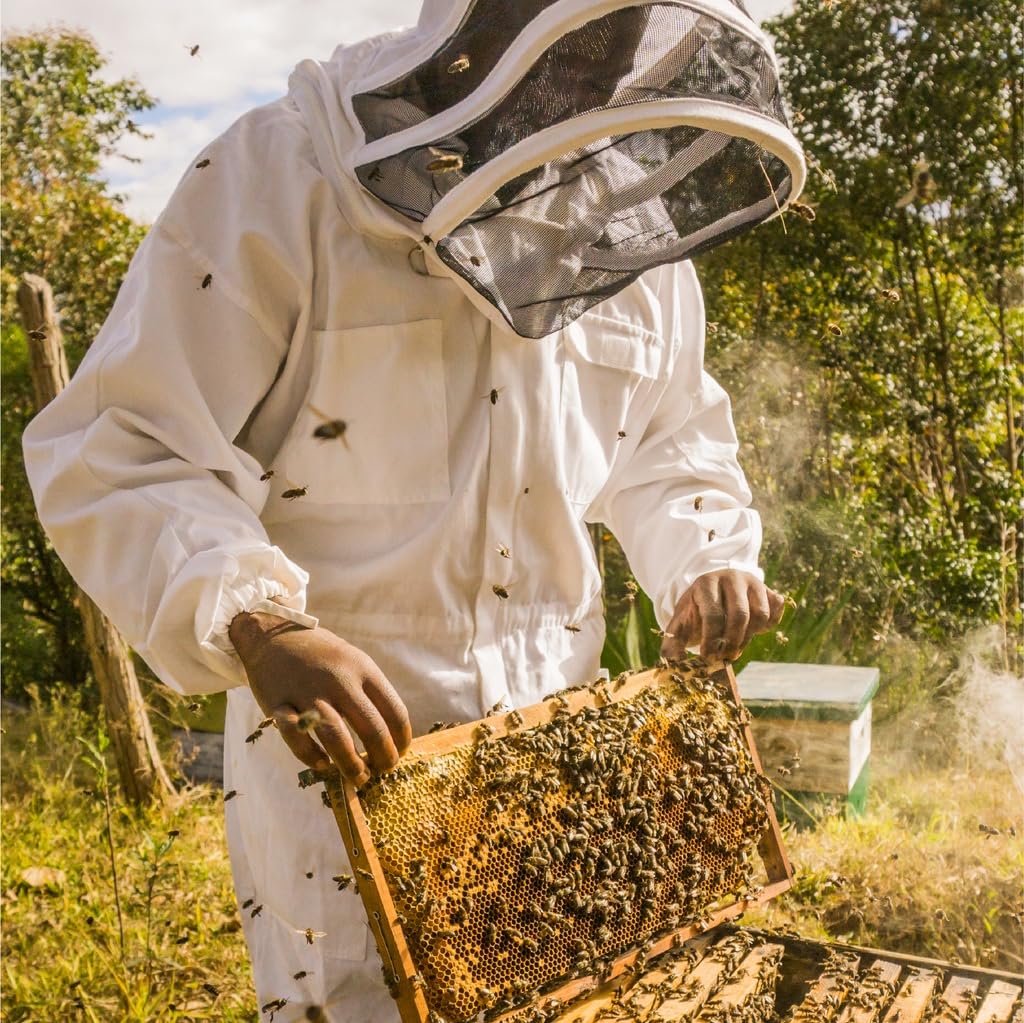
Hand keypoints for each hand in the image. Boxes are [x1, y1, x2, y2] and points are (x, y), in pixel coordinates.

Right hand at [228, 612, 411, 784]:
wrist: (273, 634)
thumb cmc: (322, 655)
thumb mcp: (354, 661)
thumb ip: (370, 692)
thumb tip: (392, 735)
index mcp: (363, 669)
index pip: (394, 711)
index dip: (402, 739)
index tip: (401, 752)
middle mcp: (338, 680)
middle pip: (372, 728)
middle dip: (383, 757)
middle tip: (384, 770)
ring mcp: (307, 692)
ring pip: (337, 738)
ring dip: (351, 765)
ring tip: (359, 778)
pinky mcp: (278, 704)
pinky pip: (297, 738)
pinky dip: (310, 757)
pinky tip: (321, 765)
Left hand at [660, 569, 784, 663]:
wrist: (714, 593)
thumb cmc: (696, 611)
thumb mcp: (680, 623)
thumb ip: (672, 644)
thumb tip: (672, 665)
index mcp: (706, 583)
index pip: (713, 614)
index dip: (711, 640)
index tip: (708, 657)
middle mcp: (732, 578)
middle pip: (740, 615)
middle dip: (732, 642)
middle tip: (725, 657)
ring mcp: (753, 582)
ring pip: (760, 615)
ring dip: (748, 637)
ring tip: (735, 644)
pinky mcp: (769, 590)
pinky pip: (775, 612)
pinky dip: (767, 626)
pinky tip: (751, 630)